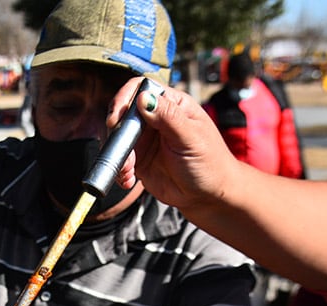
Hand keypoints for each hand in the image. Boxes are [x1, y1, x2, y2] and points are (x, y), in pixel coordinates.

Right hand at [108, 78, 239, 212]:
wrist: (209, 195)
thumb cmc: (210, 163)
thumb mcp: (190, 137)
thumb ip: (168, 117)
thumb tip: (144, 97)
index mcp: (172, 105)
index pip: (141, 89)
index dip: (125, 99)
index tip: (117, 118)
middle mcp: (156, 119)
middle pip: (124, 113)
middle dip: (117, 132)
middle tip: (122, 150)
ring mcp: (145, 140)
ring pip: (118, 139)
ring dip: (118, 155)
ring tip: (128, 170)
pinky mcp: (139, 160)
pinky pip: (120, 161)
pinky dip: (119, 170)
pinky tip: (128, 180)